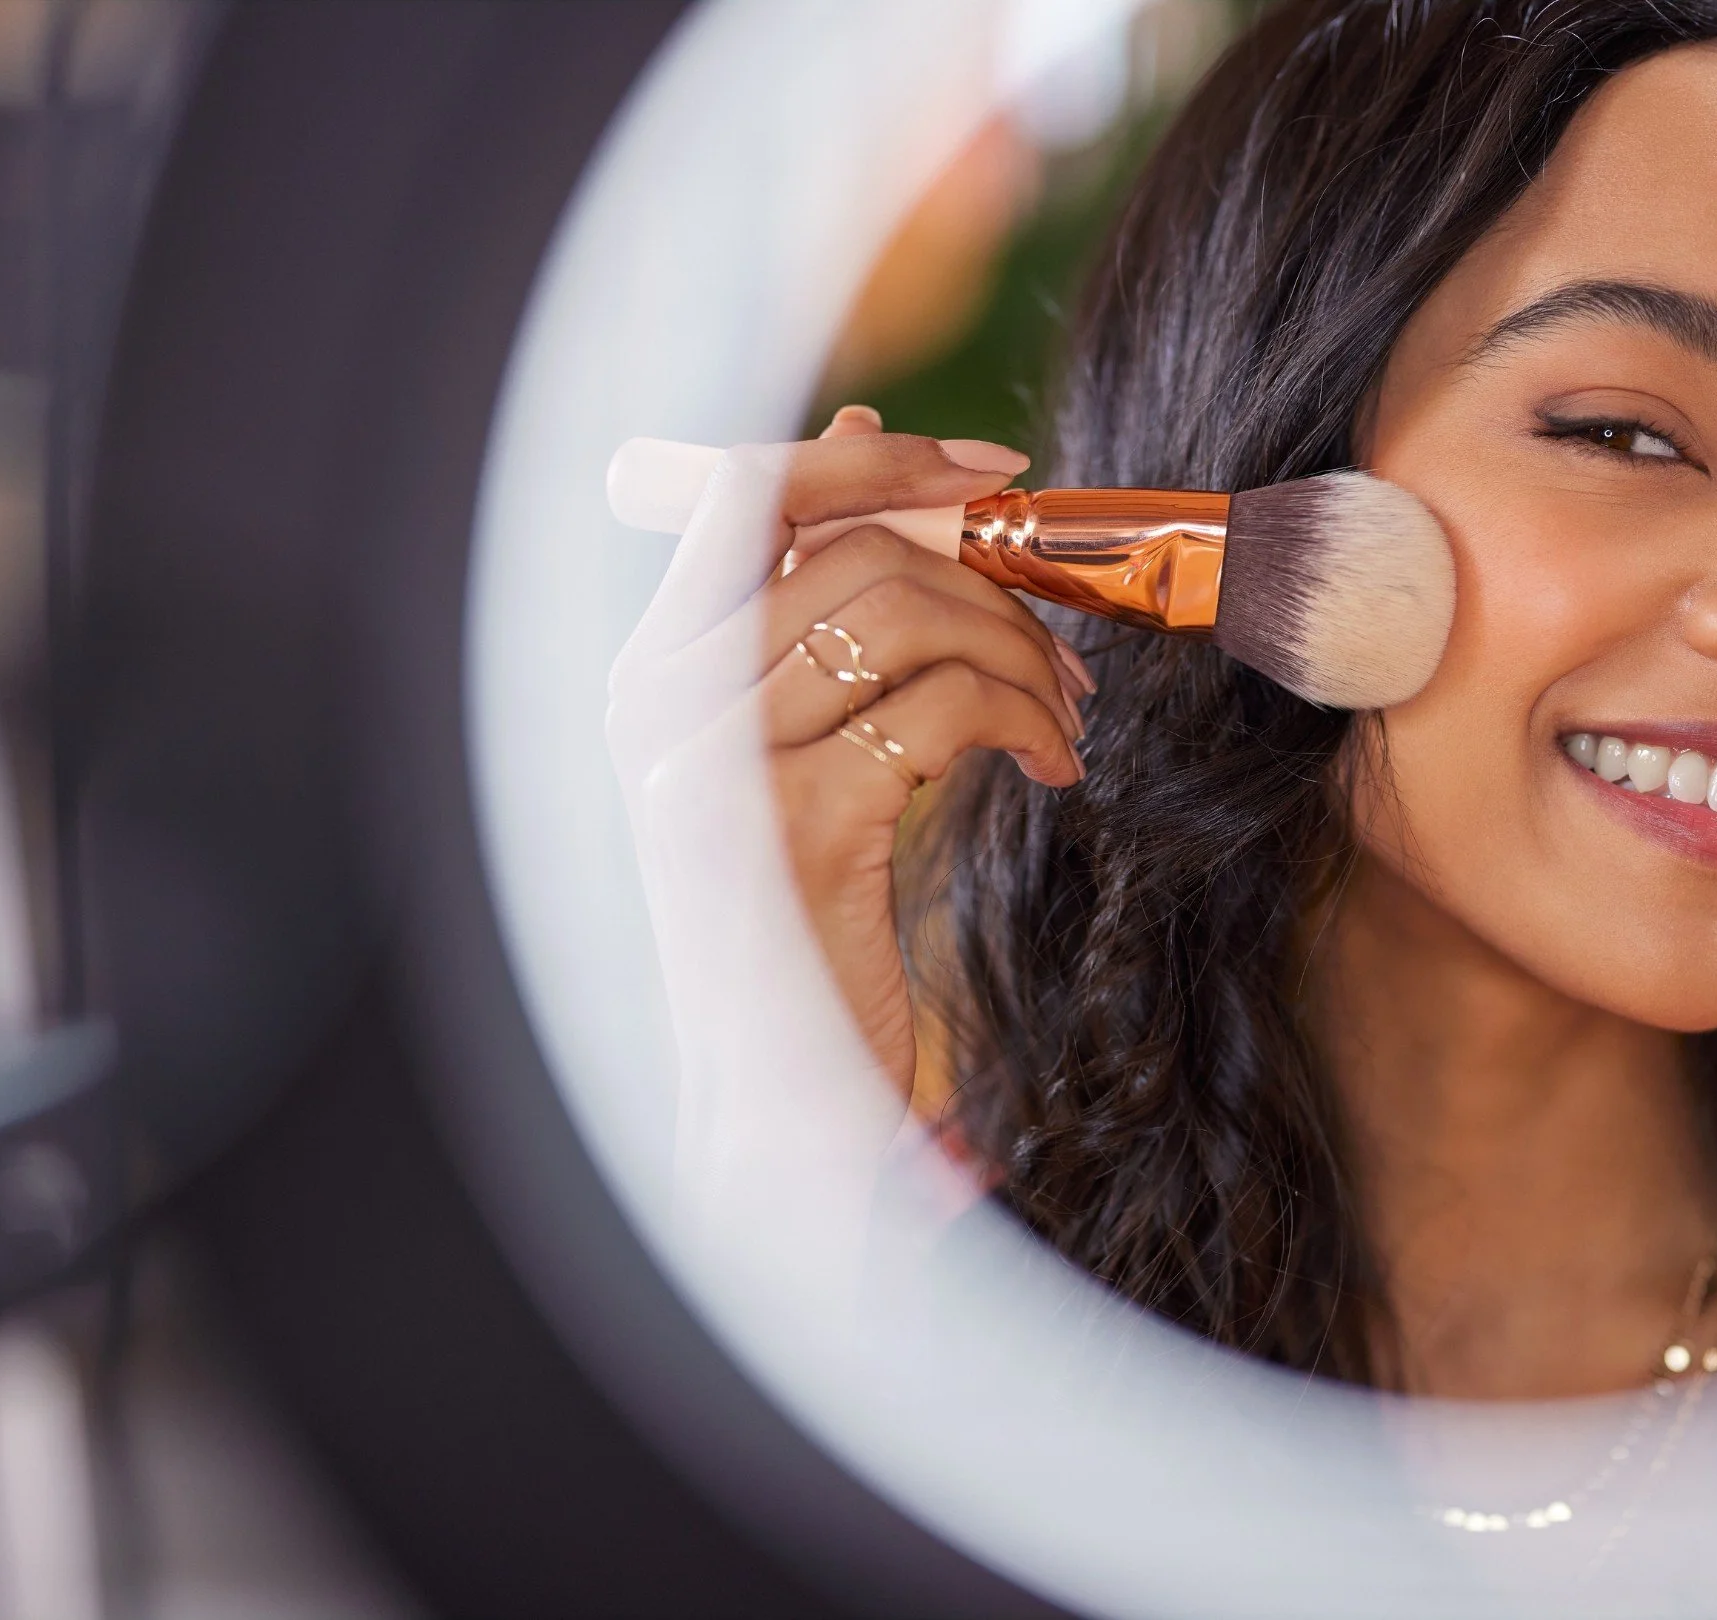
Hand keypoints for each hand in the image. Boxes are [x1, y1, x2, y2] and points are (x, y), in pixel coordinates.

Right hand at [608, 405, 1090, 1101]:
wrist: (779, 1100)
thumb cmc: (796, 927)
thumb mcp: (790, 751)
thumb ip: (811, 608)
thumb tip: (859, 432)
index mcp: (648, 670)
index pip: (746, 487)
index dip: (882, 460)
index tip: (996, 474)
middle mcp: (658, 700)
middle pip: (854, 543)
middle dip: (991, 578)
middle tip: (1067, 650)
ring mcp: (716, 760)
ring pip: (906, 609)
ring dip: (1020, 649)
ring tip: (1062, 715)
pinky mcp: (794, 821)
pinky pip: (945, 704)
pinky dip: (1027, 717)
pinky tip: (1053, 765)